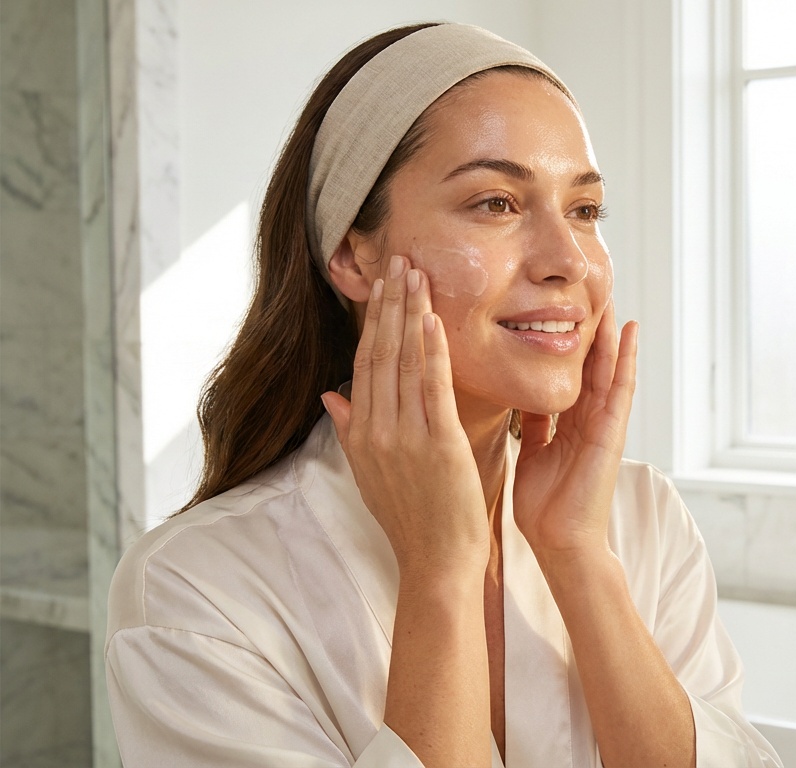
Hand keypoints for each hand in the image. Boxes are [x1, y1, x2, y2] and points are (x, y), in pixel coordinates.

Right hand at [320, 255, 488, 576]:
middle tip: (397, 258)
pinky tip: (433, 318)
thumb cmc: (411, 521)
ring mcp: (404, 437)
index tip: (381, 284)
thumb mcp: (370, 474)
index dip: (373, 320)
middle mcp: (376, 430)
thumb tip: (332, 394)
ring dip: (409, 313)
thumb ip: (350, 430)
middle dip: (388, 303)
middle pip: (379, 353)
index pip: (364, 364)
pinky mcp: (437, 445)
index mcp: (361, 434)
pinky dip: (431, 350)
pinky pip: (431, 388)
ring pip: (403, 362)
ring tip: (415, 272)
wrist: (435, 563)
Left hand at [512, 301, 637, 561]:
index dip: (560, 339)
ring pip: (607, 366)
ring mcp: (603, 423)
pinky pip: (621, 388)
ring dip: (609, 332)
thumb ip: (532, 425)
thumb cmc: (544, 507)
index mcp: (566, 423)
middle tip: (583, 287)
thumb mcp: (531, 453)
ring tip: (609, 295)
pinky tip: (628, 331)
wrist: (560, 542)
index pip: (564, 372)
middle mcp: (587, 418)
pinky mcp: (613, 432)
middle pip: (587, 362)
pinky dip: (627, 359)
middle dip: (585, 327)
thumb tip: (518, 397)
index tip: (551, 305)